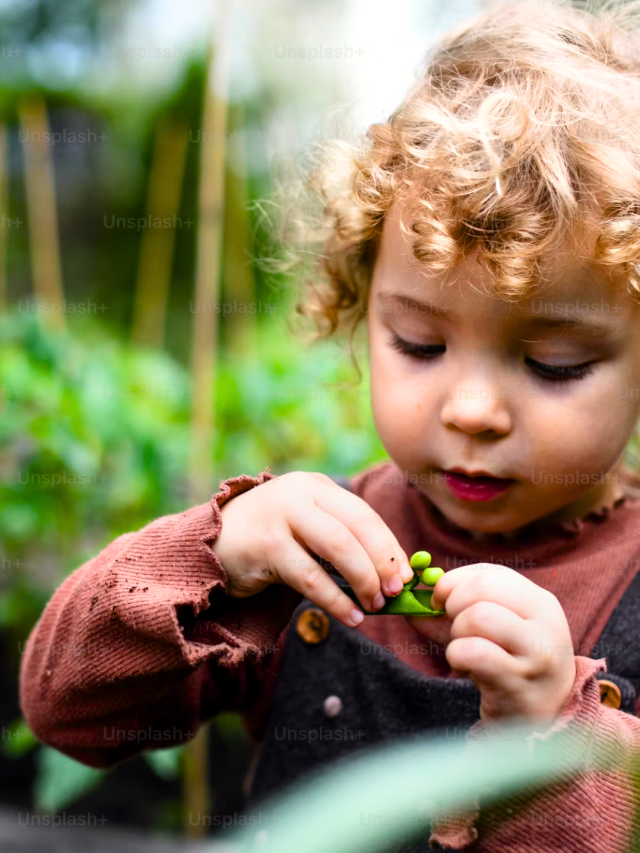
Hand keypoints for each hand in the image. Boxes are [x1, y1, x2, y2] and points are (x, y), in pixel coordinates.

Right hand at [210, 471, 414, 626]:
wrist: (209, 545)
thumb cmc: (266, 542)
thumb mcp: (305, 530)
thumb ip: (340, 541)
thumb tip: (392, 574)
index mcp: (315, 486)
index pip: (364, 513)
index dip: (389, 546)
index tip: (406, 576)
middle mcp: (300, 492)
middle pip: (357, 524)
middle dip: (383, 561)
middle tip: (395, 592)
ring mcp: (281, 515)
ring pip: (339, 547)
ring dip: (364, 580)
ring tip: (375, 606)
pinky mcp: (266, 543)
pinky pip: (311, 576)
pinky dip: (336, 600)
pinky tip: (351, 617)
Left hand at [405, 563, 575, 723]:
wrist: (543, 721)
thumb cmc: (510, 668)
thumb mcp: (493, 632)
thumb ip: (455, 612)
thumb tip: (411, 604)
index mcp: (541, 603)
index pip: (490, 573)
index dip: (455, 582)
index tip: (441, 600)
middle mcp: (545, 625)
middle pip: (482, 589)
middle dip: (453, 604)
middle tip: (452, 626)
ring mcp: (536, 655)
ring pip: (478, 617)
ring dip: (456, 632)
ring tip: (462, 649)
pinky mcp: (519, 684)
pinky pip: (473, 652)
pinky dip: (456, 655)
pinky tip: (464, 668)